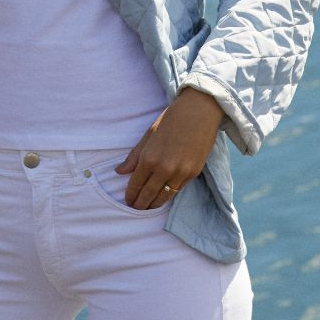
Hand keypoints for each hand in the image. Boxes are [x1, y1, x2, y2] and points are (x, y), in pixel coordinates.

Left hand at [115, 87, 226, 208]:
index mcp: (149, 158)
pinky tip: (164, 196)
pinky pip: (178, 190)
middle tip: (136, 208)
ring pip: (164, 197)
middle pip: (148, 195)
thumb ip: (134, 156)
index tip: (128, 200)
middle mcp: (164, 169)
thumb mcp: (149, 135)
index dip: (131, 195)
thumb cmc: (172, 119)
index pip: (136, 184)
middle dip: (140, 204)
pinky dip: (169, 195)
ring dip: (154, 204)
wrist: (199, 111)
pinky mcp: (193, 173)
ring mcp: (180, 173)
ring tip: (148, 207)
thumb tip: (119, 171)